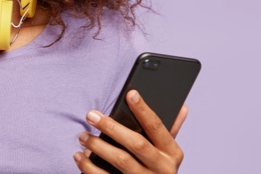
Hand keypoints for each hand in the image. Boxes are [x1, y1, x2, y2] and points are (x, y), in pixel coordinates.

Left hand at [74, 90, 188, 172]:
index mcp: (172, 153)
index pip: (157, 127)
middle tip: (91, 115)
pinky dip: (89, 167)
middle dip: (112, 127)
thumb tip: (181, 106)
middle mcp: (162, 168)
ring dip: (98, 146)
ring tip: (83, 136)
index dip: (144, 110)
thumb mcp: (168, 152)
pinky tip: (79, 156)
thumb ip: (170, 130)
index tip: (130, 94)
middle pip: (136, 143)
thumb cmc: (157, 169)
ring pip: (121, 160)